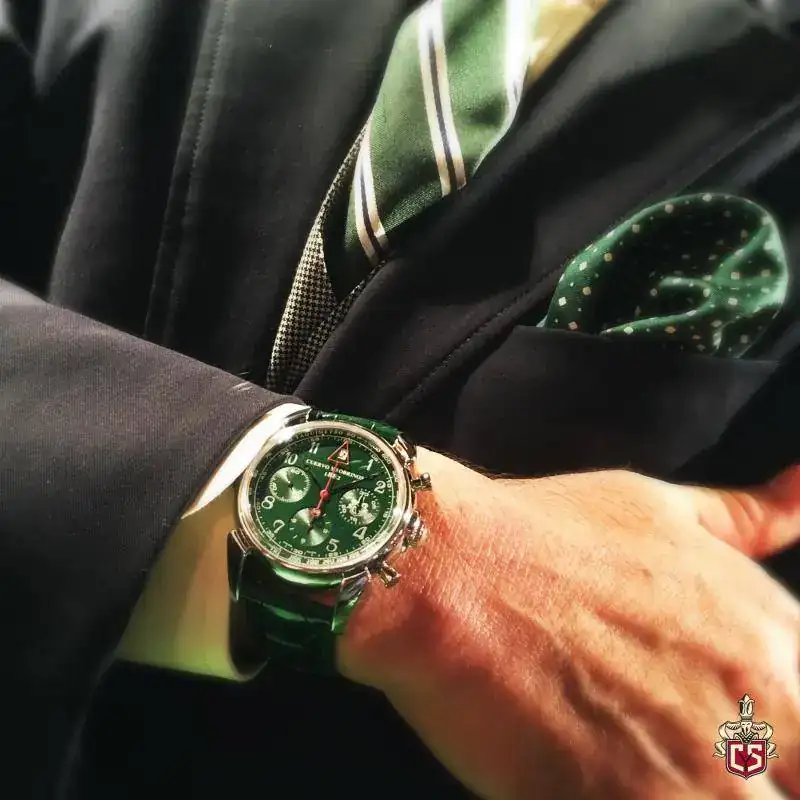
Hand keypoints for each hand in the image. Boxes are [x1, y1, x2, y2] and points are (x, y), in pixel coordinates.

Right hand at [339, 451, 799, 798]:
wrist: (447, 569)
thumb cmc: (544, 531)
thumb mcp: (656, 506)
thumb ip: (748, 517)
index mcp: (774, 638)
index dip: (774, 739)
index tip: (730, 730)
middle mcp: (758, 710)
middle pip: (786, 776)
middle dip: (743, 769)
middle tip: (658, 736)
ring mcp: (697, 772)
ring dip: (693, 786)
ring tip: (628, 753)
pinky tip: (590, 776)